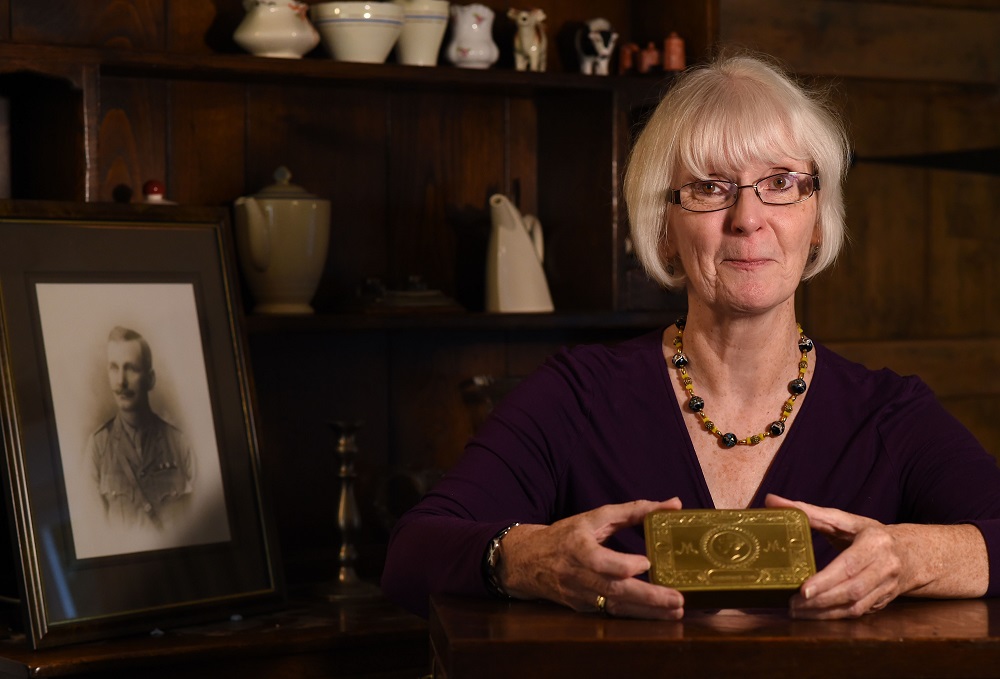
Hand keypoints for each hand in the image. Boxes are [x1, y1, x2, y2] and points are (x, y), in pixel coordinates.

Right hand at [498, 498, 684, 619]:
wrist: (527, 561)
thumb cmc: (565, 535)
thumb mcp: (595, 517)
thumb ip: (634, 511)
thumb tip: (673, 504)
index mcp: (578, 549)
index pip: (601, 562)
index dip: (623, 565)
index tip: (646, 562)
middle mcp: (579, 576)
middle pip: (614, 591)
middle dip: (648, 598)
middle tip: (677, 600)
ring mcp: (581, 597)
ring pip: (616, 609)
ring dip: (648, 613)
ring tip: (676, 612)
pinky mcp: (584, 609)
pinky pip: (613, 615)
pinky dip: (636, 616)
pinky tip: (660, 615)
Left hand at [765, 494, 907, 618]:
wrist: (911, 554)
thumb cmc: (870, 534)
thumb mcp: (844, 520)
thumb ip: (808, 511)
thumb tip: (772, 500)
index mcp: (875, 542)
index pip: (849, 565)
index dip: (827, 580)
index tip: (804, 590)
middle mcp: (885, 567)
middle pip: (852, 589)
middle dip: (821, 600)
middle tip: (793, 604)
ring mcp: (887, 587)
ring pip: (856, 606)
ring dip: (826, 613)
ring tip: (798, 612)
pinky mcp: (884, 602)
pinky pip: (858, 614)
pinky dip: (835, 617)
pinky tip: (815, 616)